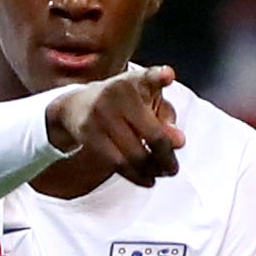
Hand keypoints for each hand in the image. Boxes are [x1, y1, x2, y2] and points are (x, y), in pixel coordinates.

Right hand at [45, 65, 185, 186]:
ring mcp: (101, 114)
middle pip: (152, 134)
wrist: (77, 104)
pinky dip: (136, 176)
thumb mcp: (146, 99)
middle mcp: (117, 94)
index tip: (168, 76)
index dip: (159, 76)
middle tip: (173, 168)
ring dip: (153, 169)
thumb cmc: (123, 102)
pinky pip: (118, 163)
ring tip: (161, 173)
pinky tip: (147, 179)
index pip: (149, 76)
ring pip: (135, 154)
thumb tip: (178, 142)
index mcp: (136, 81)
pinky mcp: (89, 134)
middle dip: (167, 157)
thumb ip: (166, 117)